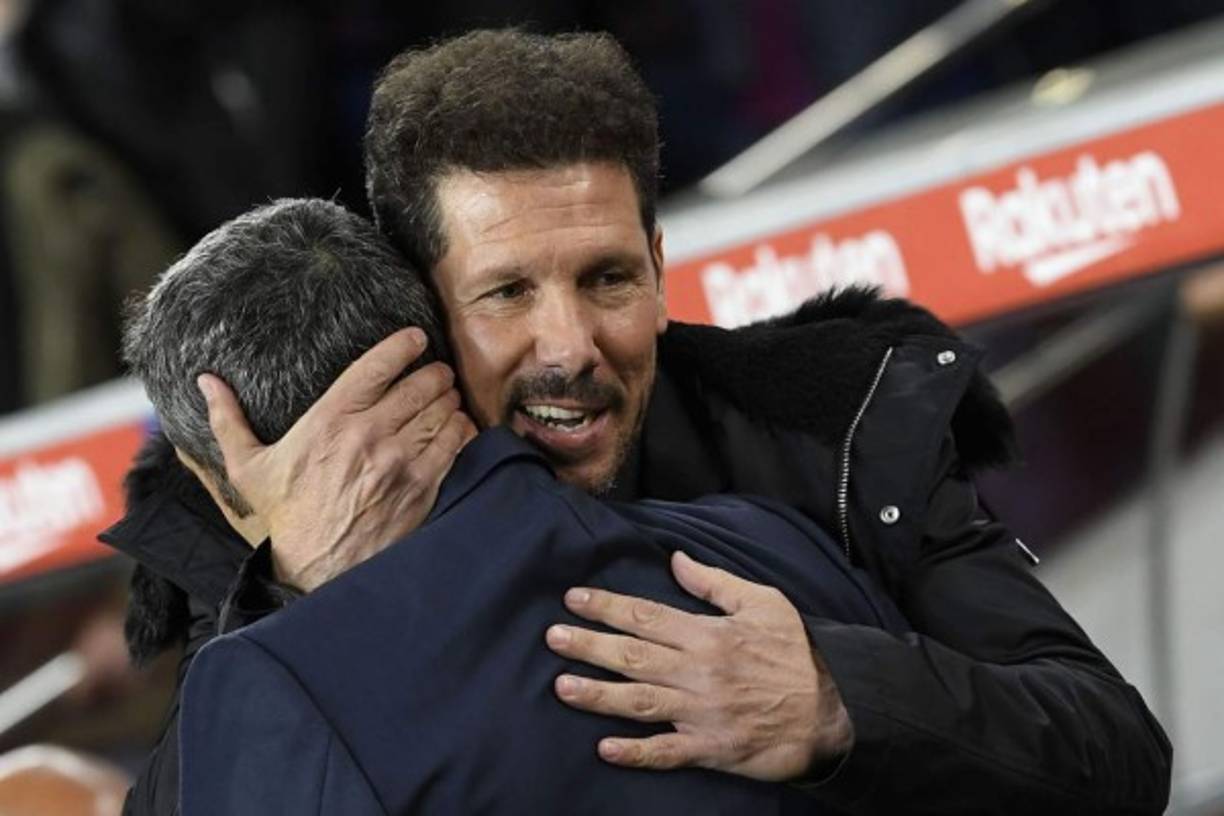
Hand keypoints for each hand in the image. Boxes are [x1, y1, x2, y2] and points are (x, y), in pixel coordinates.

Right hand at [198, 328, 477, 590]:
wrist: (316, 569)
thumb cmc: (285, 516)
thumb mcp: (247, 468)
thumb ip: (228, 420)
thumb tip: (206, 380)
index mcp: (329, 420)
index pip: (377, 365)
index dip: (403, 345)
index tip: (416, 338)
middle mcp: (369, 434)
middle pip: (420, 384)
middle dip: (433, 373)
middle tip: (436, 372)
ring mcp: (399, 460)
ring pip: (442, 410)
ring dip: (449, 399)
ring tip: (446, 398)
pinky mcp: (423, 486)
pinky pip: (455, 443)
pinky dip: (460, 429)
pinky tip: (455, 427)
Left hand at [546, 551, 851, 781]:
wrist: (834, 712)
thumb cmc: (797, 653)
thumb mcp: (764, 603)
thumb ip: (715, 583)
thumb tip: (676, 559)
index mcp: (707, 635)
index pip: (645, 616)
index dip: (606, 607)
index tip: (573, 599)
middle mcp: (697, 672)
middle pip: (632, 656)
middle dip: (588, 645)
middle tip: (552, 637)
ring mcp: (701, 713)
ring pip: (639, 702)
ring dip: (597, 695)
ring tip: (562, 687)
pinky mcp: (710, 748)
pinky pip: (666, 753)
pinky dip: (635, 753)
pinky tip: (605, 749)